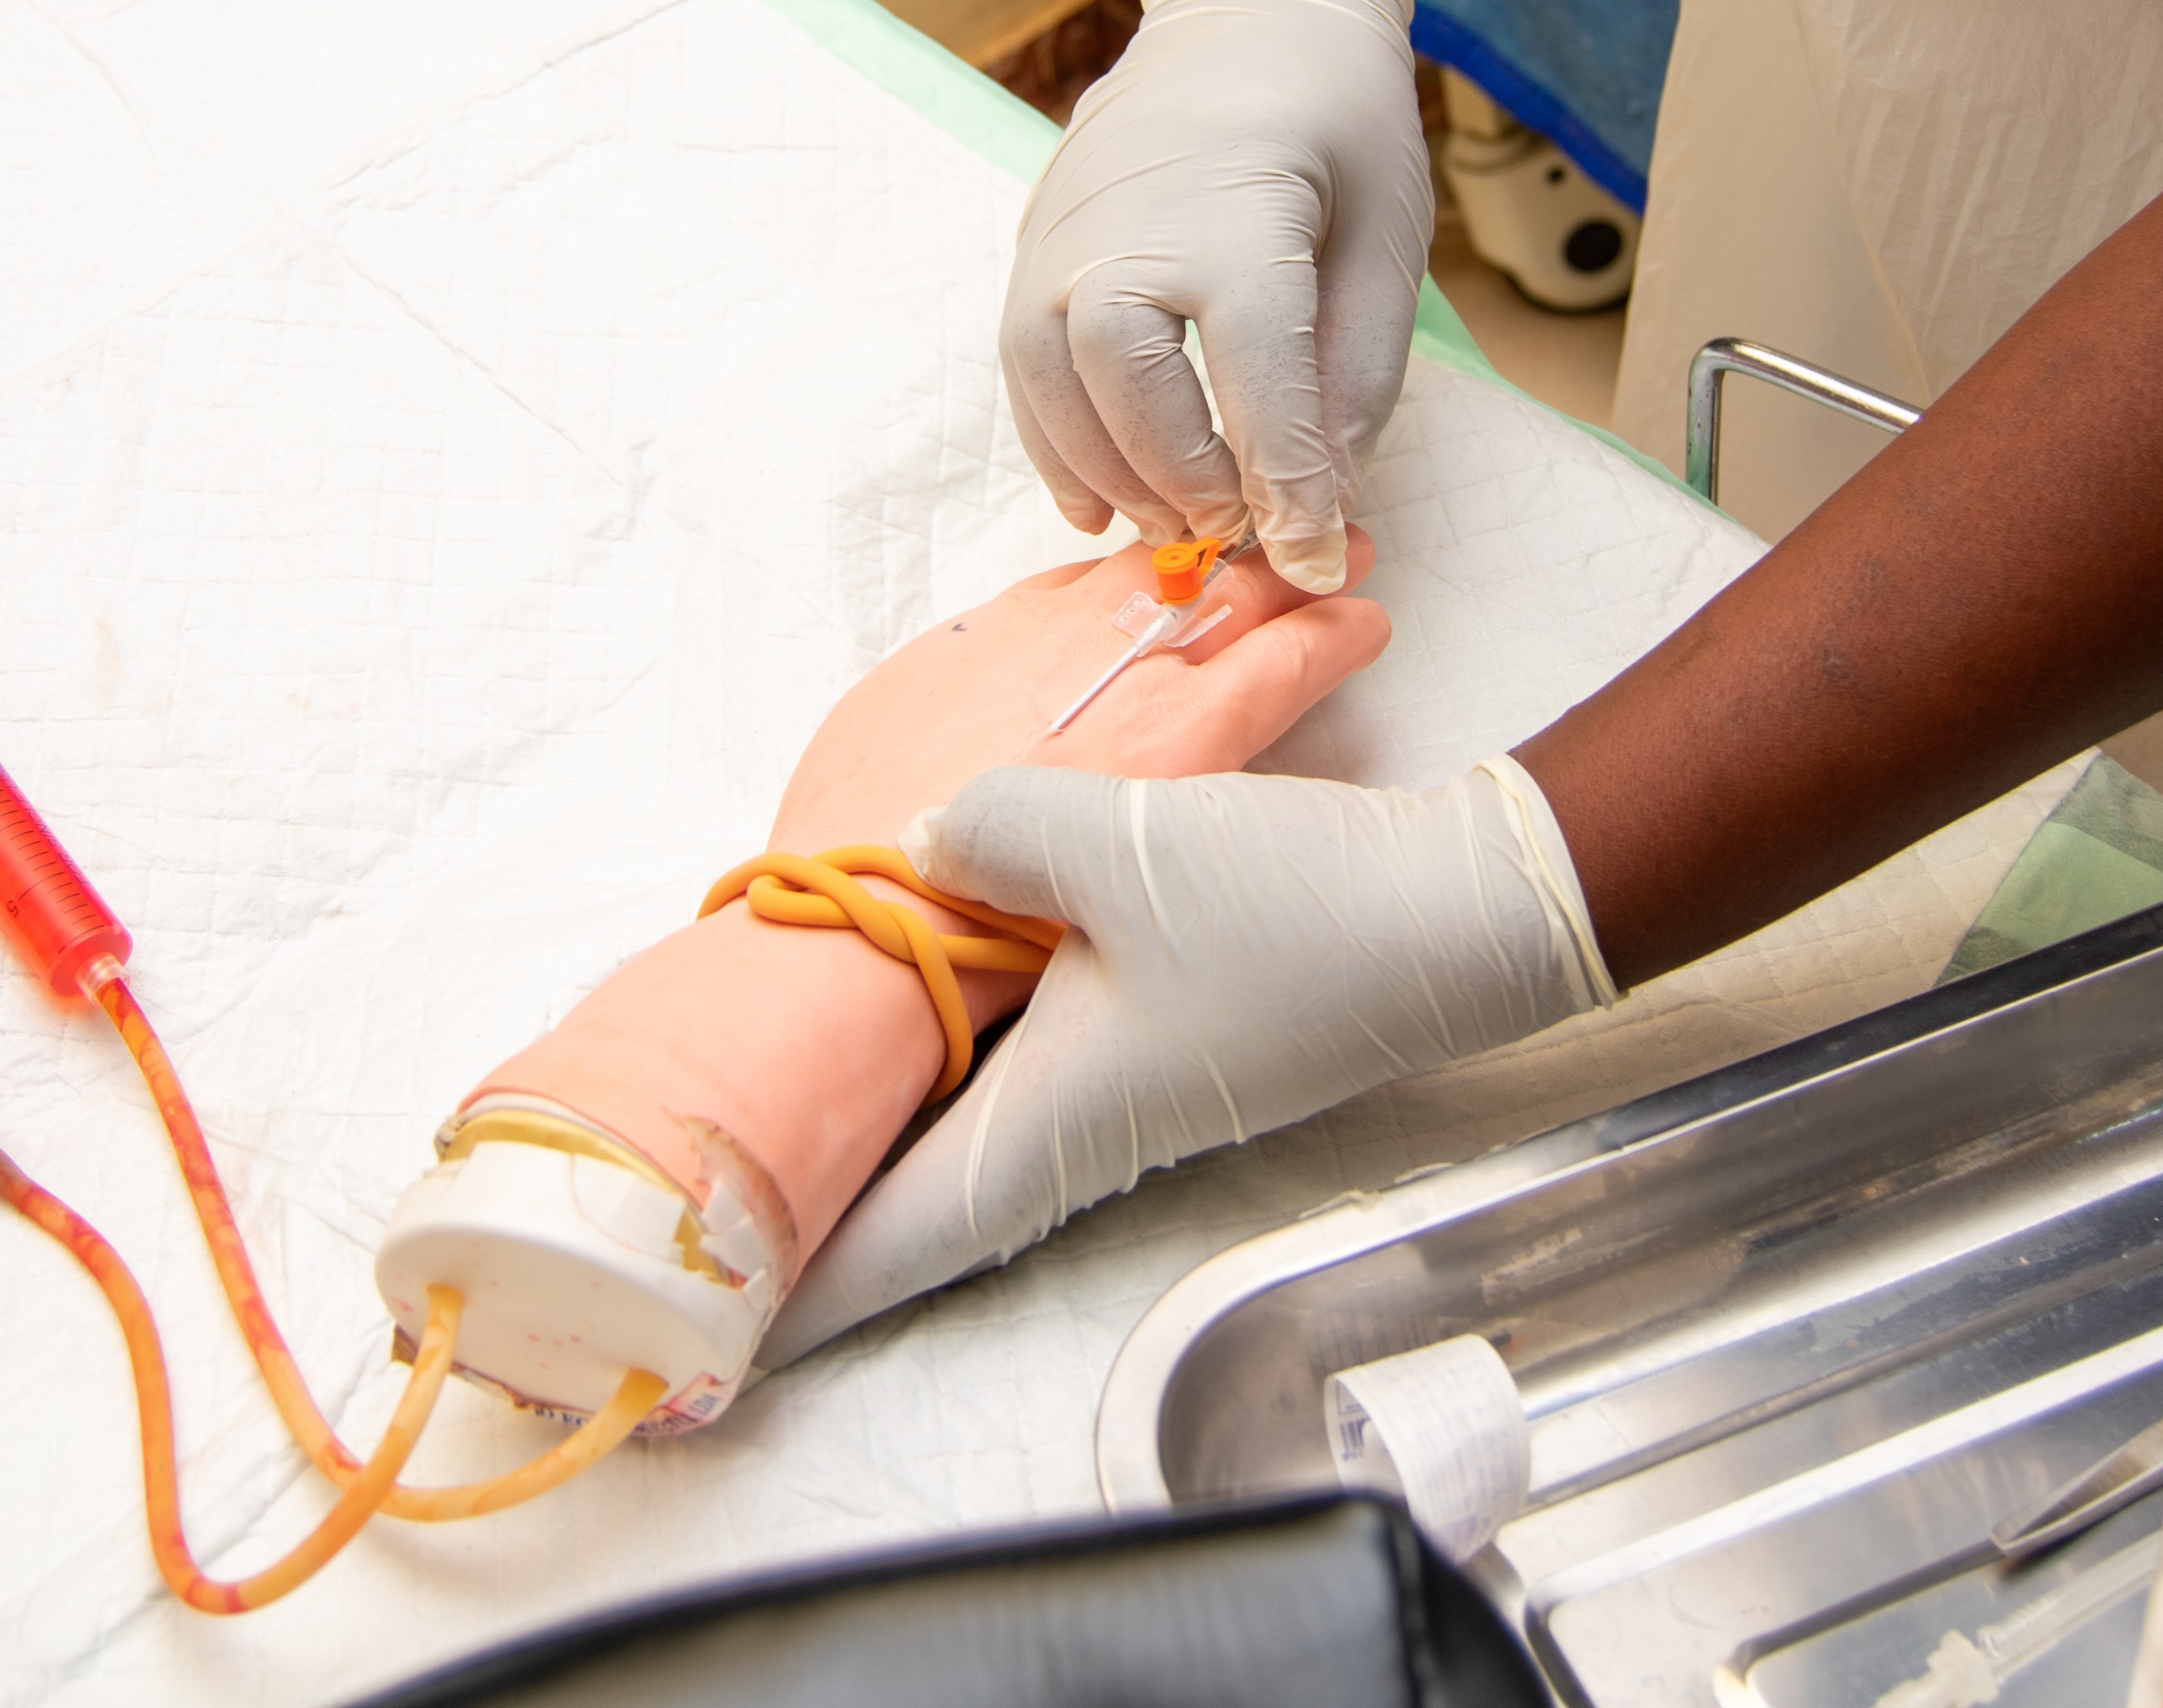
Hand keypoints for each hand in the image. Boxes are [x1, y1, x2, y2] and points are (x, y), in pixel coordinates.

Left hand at [477, 534, 1390, 1262]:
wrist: (1456, 913)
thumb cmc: (1300, 908)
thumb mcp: (1120, 843)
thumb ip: (991, 830)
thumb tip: (915, 846)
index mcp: (1052, 1122)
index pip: (895, 1236)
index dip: (798, 1285)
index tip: (706, 1332)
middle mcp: (1078, 1130)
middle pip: (914, 1197)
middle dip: (819, 1209)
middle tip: (712, 1206)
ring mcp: (1120, 1091)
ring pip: (964, 1132)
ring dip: (881, 1134)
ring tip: (783, 1120)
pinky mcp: (1154, 1041)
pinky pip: (1017, 1072)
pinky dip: (949, 1055)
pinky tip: (915, 1003)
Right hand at [999, 0, 1435, 593]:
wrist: (1251, 8)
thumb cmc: (1339, 121)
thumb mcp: (1388, 237)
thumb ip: (1356, 372)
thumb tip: (1324, 495)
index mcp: (1236, 220)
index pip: (1255, 386)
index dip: (1287, 488)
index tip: (1314, 560)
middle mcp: (1127, 228)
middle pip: (1129, 388)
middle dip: (1183, 482)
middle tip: (1235, 534)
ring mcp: (1063, 231)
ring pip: (1054, 384)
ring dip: (1110, 475)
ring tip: (1171, 528)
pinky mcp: (1033, 239)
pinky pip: (1021, 364)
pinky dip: (1053, 444)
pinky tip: (1098, 498)